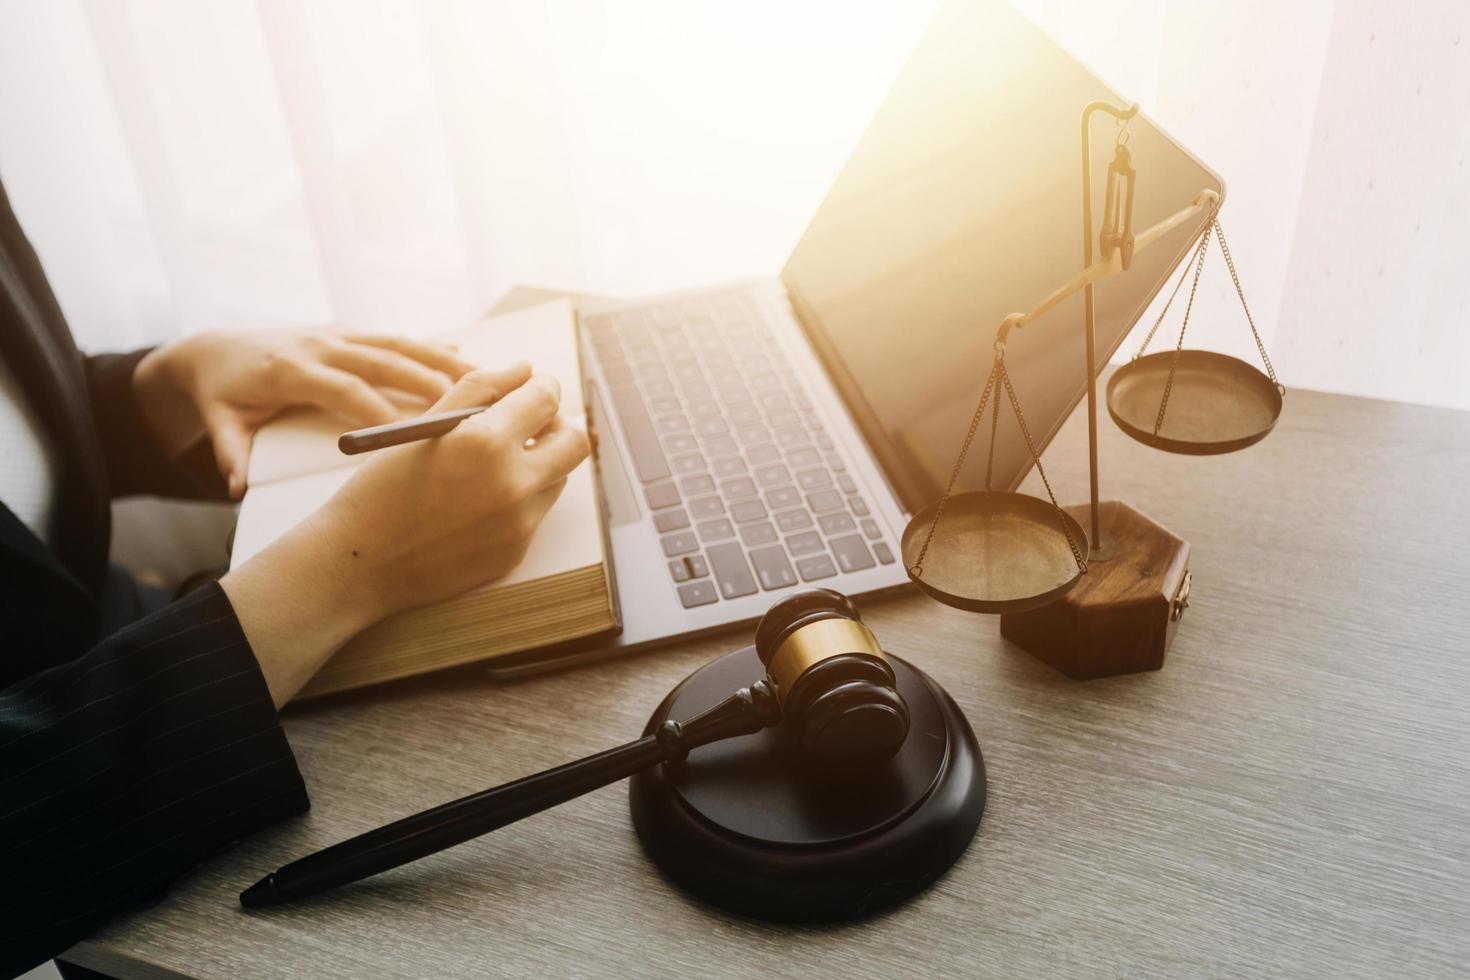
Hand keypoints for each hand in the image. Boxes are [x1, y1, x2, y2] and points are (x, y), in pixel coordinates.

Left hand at [134, 329, 475, 497]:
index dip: (382, 413)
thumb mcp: (219, 421)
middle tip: (477, 405)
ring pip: (401, 345)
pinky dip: (433, 349)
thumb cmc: (220, 391)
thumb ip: (230, 451)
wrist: (212, 348)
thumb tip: (235, 485)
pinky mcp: (351, 333)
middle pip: (386, 362)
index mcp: (293, 369)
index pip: (346, 391)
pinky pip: (399, 340)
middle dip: (433, 382)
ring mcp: (340, 334)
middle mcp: (322, 345)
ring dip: (445, 362)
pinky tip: (469, 362)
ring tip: (488, 380)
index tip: (417, 439)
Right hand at [219, 365, 591, 705]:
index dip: (542, 386)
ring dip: (539, 462)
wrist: (360, 564)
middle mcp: (513, 483)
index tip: (533, 387)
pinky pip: (535, 514)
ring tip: (492, 465)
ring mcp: (519, 523)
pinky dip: (518, 500)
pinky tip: (475, 504)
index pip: (546, 398)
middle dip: (557, 425)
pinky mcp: (516, 552)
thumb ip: (480, 389)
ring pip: (557, 478)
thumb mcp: (424, 427)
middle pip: (574, 441)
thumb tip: (525, 369)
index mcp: (485, 441)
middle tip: (531, 423)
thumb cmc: (382, 488)